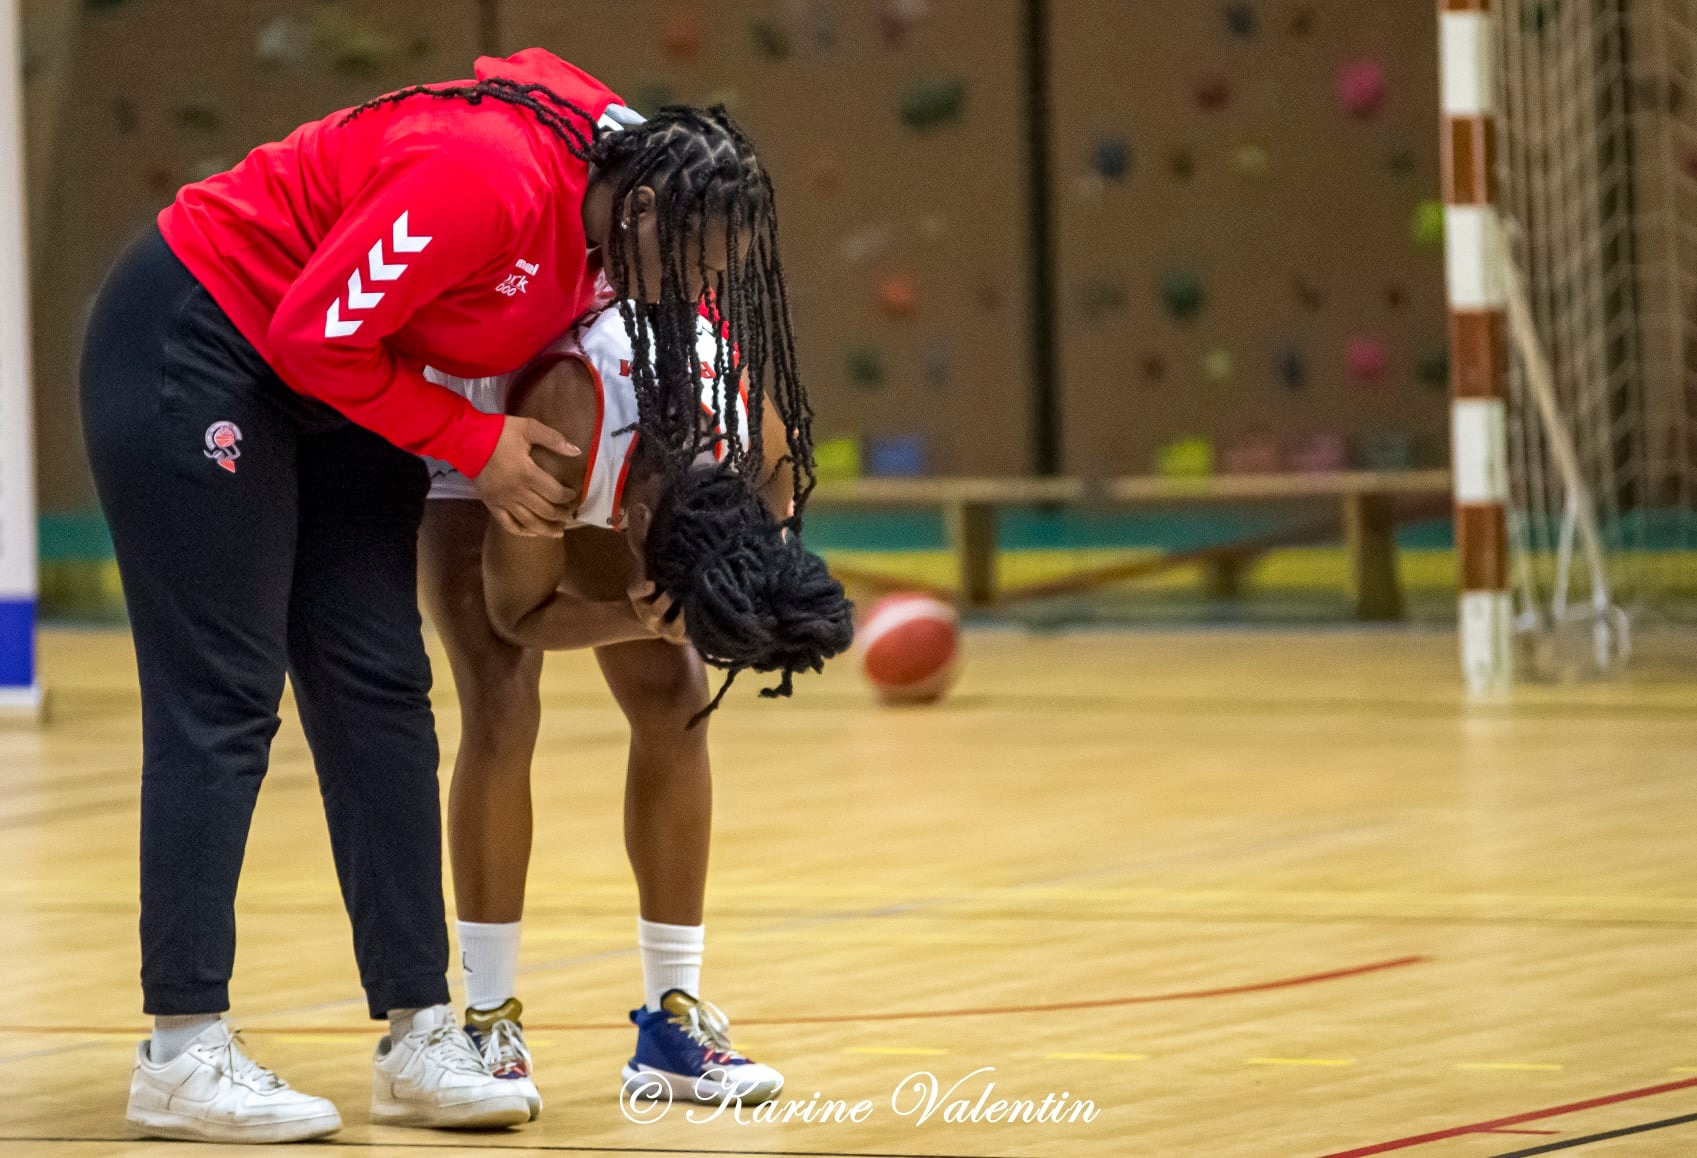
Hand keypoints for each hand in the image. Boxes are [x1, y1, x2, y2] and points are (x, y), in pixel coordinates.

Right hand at [474, 416, 579, 537]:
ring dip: (547, 529)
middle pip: (545, 511)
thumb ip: (553, 439)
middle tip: (570, 515)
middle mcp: (516, 492)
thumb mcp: (528, 427)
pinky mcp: (491, 505)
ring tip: (559, 531)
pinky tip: (534, 533)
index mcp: (527, 473)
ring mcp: (503, 501)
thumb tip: (576, 451)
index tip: (573, 494)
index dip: (568, 497)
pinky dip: (523, 531)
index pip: (555, 493)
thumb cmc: (499, 433)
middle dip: (562, 515)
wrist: (465, 439)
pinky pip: (508, 524)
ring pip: (529, 523)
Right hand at [621, 503, 687, 644]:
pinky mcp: (683, 637)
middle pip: (654, 610)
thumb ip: (644, 535)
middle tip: (676, 591)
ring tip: (695, 605)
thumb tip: (640, 506)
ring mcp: (666, 628)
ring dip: (682, 617)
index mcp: (640, 596)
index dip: (640, 589)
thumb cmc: (659, 580)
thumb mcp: (650, 559)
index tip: (651, 583)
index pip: (634, 592)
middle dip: (665, 602)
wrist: (664, 616)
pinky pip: (690, 637)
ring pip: (673, 627)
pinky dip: (697, 629)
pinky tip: (710, 618)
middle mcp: (650, 613)